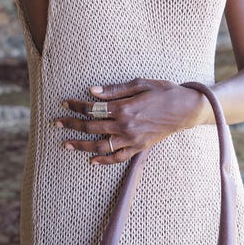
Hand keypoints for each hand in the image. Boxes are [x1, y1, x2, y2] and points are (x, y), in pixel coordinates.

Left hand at [54, 77, 204, 164]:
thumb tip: (92, 91)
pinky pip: (118, 158)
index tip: (64, 103)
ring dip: (81, 145)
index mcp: (124, 108)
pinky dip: (104, 161)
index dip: (76, 105)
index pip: (92, 108)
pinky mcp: (139, 148)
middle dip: (71, 125)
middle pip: (91, 128)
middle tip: (56, 123)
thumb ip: (115, 90)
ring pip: (100, 146)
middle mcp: (125, 126)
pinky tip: (91, 160)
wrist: (187, 109)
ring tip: (66, 144)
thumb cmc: (164, 92)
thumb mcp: (140, 84)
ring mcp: (132, 139)